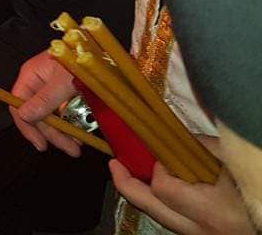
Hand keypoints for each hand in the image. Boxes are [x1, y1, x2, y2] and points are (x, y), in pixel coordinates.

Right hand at [10, 51, 81, 156]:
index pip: (18, 105)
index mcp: (31, 75)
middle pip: (37, 114)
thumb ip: (45, 99)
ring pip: (51, 116)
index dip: (27, 127)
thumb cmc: (83, 58)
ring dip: (64, 132)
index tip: (41, 144)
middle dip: (53, 134)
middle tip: (71, 150)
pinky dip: (72, 123)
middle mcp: (38, 82)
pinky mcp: (65, 91)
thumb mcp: (65, 80)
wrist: (107, 51)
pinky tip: (81, 132)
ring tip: (78, 144)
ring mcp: (52, 88)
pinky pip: (64, 111)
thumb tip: (24, 116)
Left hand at [111, 137, 255, 234]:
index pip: (163, 188)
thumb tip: (180, 136)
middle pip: (149, 207)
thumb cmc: (261, 189)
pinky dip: (163, 204)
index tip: (164, 153)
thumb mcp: (236, 164)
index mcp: (209, 212)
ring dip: (144, 195)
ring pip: (159, 217)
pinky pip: (173, 221)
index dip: (158, 167)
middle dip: (127, 185)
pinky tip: (158, 189)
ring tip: (128, 175)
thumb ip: (206, 147)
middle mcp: (199, 230)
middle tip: (115, 166)